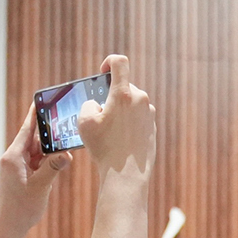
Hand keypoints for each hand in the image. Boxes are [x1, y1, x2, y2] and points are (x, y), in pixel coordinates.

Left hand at [0, 108, 73, 237]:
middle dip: (48, 132)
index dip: (35, 114)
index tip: (42, 100)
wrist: (7, 228)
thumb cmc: (20, 209)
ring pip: (36, 151)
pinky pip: (36, 161)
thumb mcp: (40, 188)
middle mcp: (13, 159)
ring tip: (65, 141)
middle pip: (33, 138)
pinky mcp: (21, 175)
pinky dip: (46, 160)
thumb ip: (53, 168)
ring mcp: (17, 167)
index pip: (26, 130)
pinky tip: (58, 160)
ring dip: (49, 148)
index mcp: (13, 157)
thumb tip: (66, 154)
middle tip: (64, 120)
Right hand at [76, 54, 155, 182]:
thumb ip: (89, 103)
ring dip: (120, 111)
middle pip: (124, 87)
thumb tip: (98, 104)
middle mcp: (141, 101)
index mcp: (124, 94)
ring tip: (109, 131)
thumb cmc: (104, 148)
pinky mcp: (153, 128)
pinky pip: (138, 119)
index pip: (120, 62)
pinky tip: (119, 140)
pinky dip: (128, 123)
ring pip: (131, 104)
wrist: (127, 176)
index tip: (103, 71)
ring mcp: (149, 115)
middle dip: (111, 95)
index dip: (109, 61)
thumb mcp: (85, 122)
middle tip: (100, 113)